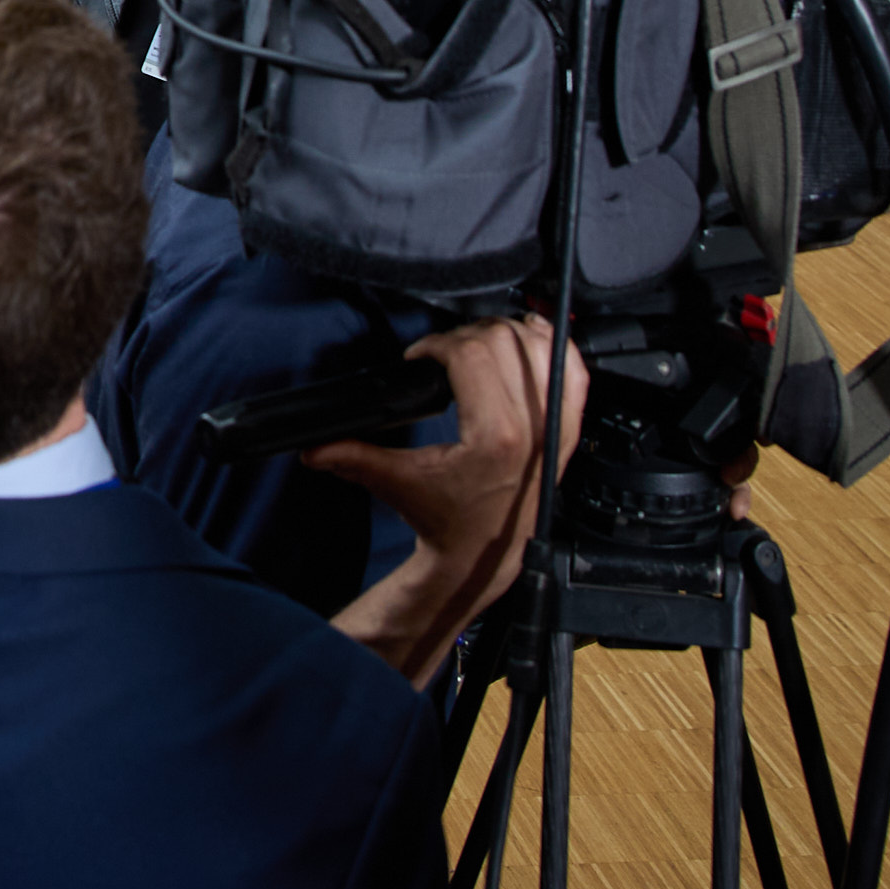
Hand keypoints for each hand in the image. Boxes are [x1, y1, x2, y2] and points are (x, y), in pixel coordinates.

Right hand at [315, 315, 587, 687]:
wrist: (484, 554)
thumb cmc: (448, 521)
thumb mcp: (396, 484)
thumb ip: (352, 457)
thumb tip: (313, 446)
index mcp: (494, 435)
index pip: (470, 354)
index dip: (436, 345)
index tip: (420, 358)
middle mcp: (533, 428)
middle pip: (503, 341)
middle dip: (465, 336)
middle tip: (444, 354)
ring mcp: (555, 427)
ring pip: (540, 346)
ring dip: (507, 334)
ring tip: (479, 344)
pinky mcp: (567, 430)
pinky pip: (576, 371)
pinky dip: (553, 347)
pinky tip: (530, 340)